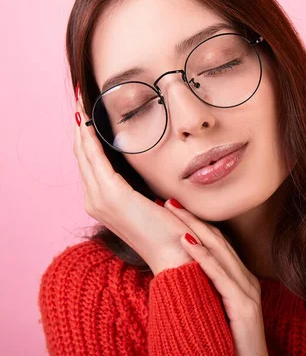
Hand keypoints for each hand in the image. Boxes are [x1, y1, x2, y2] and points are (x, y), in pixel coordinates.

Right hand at [73, 85, 193, 274]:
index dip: (87, 138)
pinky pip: (96, 159)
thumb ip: (149, 193)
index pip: (91, 163)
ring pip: (85, 154)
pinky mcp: (112, 196)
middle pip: (82, 155)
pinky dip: (90, 139)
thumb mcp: (156, 207)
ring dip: (82, 127)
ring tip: (80, 102)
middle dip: (80, 127)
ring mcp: (101, 200)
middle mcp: (95, 201)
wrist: (176, 256)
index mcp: (105, 203)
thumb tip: (159, 186)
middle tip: (79, 99)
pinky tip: (88, 121)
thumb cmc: (172, 234)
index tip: (88, 114)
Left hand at [162, 199, 271, 355]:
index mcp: (241, 278)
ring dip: (194, 229)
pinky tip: (186, 241)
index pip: (218, 244)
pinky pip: (221, 275)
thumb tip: (181, 272)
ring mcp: (247, 291)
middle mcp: (247, 279)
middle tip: (168, 200)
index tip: (174, 209)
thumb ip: (206, 289)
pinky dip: (202, 256)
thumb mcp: (216, 309)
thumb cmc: (227, 343)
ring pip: (219, 252)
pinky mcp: (244, 305)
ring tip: (173, 212)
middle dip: (192, 218)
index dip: (196, 223)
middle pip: (218, 241)